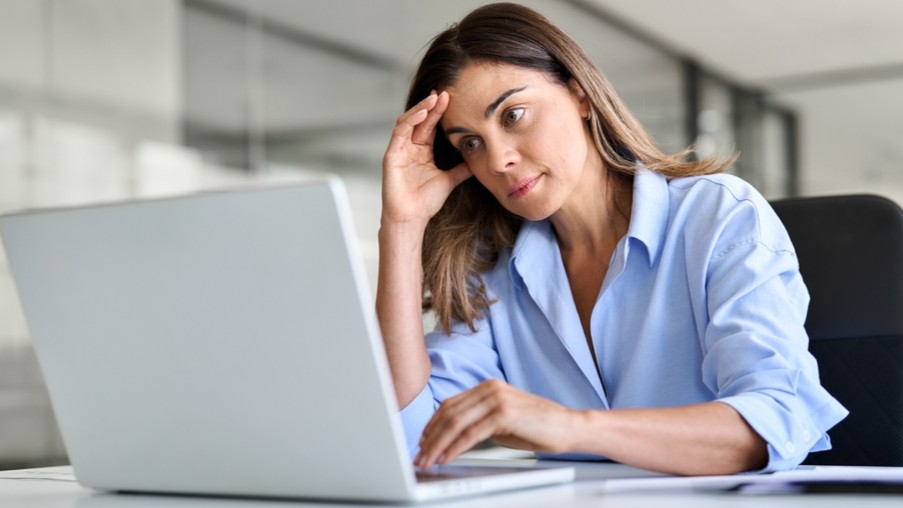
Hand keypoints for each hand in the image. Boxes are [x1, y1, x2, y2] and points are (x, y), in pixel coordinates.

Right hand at [381, 91, 471, 227]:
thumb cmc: (426, 202)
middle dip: (432, 105)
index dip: (440, 112)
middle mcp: (409, 147)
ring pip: (408, 121)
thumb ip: (462, 169)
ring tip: (434, 99)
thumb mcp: (450, 180)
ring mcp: (399, 150)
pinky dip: (410, 121)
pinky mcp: (391, 155)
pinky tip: (421, 113)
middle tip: (445, 93)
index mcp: (422, 150)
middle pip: (420, 119)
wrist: (412, 218)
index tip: (452, 98)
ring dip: (421, 108)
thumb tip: (478, 160)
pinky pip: (399, 132)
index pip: (430, 125)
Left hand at [414, 380, 579, 467]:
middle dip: (430, 437)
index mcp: (487, 387)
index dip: (433, 425)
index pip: (450, 405)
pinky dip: (455, 447)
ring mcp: (497, 399)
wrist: (569, 426)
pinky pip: (471, 433)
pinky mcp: (504, 414)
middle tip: (419, 455)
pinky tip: (447, 457)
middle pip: (449, 413)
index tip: (422, 442)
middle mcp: (490, 389)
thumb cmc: (538, 427)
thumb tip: (454, 436)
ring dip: (438, 445)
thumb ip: (479, 422)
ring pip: (456, 423)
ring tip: (428, 460)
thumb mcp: (502, 421)